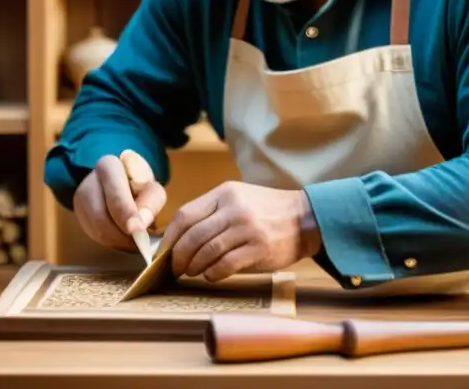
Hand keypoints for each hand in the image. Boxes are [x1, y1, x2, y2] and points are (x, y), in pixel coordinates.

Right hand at [72, 150, 166, 252]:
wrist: (120, 182)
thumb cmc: (139, 185)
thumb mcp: (152, 189)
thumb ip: (150, 203)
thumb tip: (142, 222)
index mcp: (109, 166)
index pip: (115, 192)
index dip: (126, 213)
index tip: (137, 231)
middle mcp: (89, 180)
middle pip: (100, 214)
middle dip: (120, 233)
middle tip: (138, 244)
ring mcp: (80, 197)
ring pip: (95, 228)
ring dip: (116, 240)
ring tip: (133, 243)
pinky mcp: (78, 213)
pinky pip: (92, 234)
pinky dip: (109, 242)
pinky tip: (122, 240)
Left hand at [159, 181, 321, 281]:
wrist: (306, 217)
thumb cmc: (266, 210)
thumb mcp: (239, 198)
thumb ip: (212, 212)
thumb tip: (179, 238)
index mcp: (225, 193)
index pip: (185, 215)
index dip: (169, 237)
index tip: (163, 253)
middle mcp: (235, 208)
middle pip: (193, 236)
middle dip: (178, 256)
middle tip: (175, 268)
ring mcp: (248, 228)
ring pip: (207, 251)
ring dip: (195, 266)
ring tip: (192, 272)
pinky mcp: (259, 248)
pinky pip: (226, 265)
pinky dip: (213, 274)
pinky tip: (211, 276)